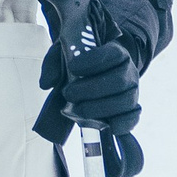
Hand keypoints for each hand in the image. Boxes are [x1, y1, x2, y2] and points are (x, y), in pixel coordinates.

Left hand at [36, 14, 145, 176]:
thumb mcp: (65, 53)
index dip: (95, 62)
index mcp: (115, 50)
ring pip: (124, 103)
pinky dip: (117, 125)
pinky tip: (102, 126)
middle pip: (119, 82)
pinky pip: (130, 121)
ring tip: (75, 110)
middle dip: (93, 91)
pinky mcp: (129, 110)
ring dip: (99, 109)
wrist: (101, 65)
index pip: (112, 54)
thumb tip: (45, 83)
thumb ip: (55, 62)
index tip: (76, 68)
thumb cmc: (79, 58)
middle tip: (69, 96)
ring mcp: (131, 92)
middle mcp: (128, 71)